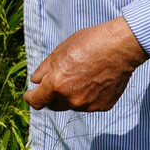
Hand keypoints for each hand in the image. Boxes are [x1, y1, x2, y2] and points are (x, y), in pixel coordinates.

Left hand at [24, 16, 147, 111]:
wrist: (120, 47)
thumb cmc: (89, 43)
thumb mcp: (61, 50)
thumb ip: (45, 68)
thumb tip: (34, 80)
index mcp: (57, 84)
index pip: (37, 101)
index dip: (31, 97)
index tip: (30, 94)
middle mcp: (71, 99)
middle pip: (53, 105)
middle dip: (51, 95)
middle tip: (58, 80)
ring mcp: (88, 105)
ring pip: (71, 104)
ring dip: (70, 95)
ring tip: (81, 75)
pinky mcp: (102, 106)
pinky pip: (88, 104)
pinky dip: (87, 96)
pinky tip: (94, 80)